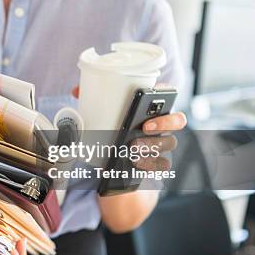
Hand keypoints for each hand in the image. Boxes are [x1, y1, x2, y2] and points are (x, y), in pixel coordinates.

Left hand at [71, 84, 186, 171]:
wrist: (118, 157)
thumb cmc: (117, 127)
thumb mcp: (107, 113)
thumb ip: (95, 100)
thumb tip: (77, 90)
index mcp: (153, 107)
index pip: (169, 94)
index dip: (165, 93)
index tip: (149, 97)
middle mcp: (163, 124)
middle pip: (177, 120)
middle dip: (163, 123)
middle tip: (145, 127)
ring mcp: (163, 143)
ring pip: (170, 143)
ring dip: (152, 146)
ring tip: (133, 149)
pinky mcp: (158, 161)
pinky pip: (163, 163)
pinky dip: (151, 164)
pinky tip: (137, 165)